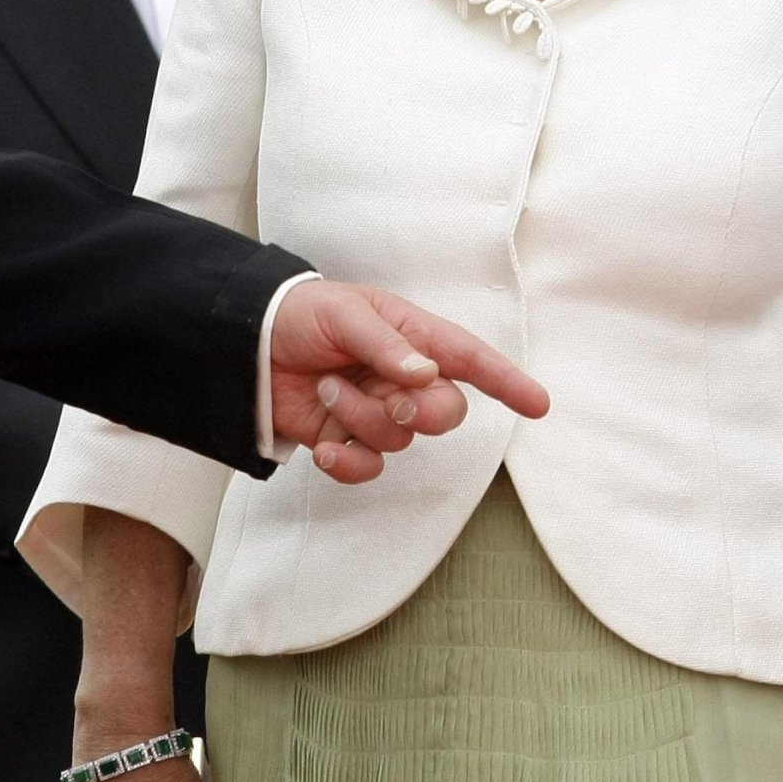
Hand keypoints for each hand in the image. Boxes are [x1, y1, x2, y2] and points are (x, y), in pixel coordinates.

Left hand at [270, 278, 549, 481]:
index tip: (538, 405)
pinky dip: (347, 464)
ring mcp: (376, 412)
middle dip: (422, 411)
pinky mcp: (346, 441)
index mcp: (413, 338)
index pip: (470, 359)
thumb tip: (426, 376)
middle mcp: (403, 377)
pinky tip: (324, 448)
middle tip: (390, 396)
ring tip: (327, 388)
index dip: (506, 381)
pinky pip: (366, 468)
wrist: (244, 343)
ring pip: (400, 439)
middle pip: (445, 412)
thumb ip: (387, 345)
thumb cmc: (302, 313)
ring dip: (362, 419)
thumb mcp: (345, 314)